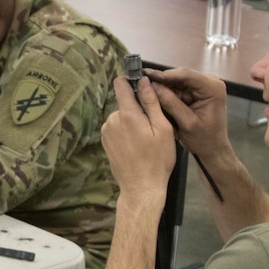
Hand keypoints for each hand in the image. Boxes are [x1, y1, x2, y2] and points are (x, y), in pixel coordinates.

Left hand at [101, 76, 175, 206]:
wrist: (141, 188)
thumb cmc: (157, 159)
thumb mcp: (162, 129)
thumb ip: (152, 103)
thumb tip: (144, 81)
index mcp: (127, 114)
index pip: (120, 85)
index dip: (130, 80)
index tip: (140, 84)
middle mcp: (112, 120)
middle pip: (125, 103)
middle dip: (138, 109)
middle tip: (154, 125)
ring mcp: (106, 131)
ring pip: (122, 117)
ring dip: (133, 122)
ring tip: (147, 139)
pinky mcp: (105, 142)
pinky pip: (117, 129)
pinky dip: (127, 132)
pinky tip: (137, 146)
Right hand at [145, 68, 231, 162]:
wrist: (212, 149)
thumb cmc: (204, 139)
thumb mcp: (186, 123)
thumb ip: (171, 104)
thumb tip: (152, 86)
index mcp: (212, 88)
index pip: (186, 75)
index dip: (165, 74)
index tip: (145, 75)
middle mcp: (209, 82)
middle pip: (180, 76)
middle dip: (161, 80)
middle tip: (139, 81)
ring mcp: (202, 86)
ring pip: (176, 81)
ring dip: (161, 85)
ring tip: (142, 86)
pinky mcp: (196, 91)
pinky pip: (177, 87)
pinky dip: (165, 91)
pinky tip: (152, 93)